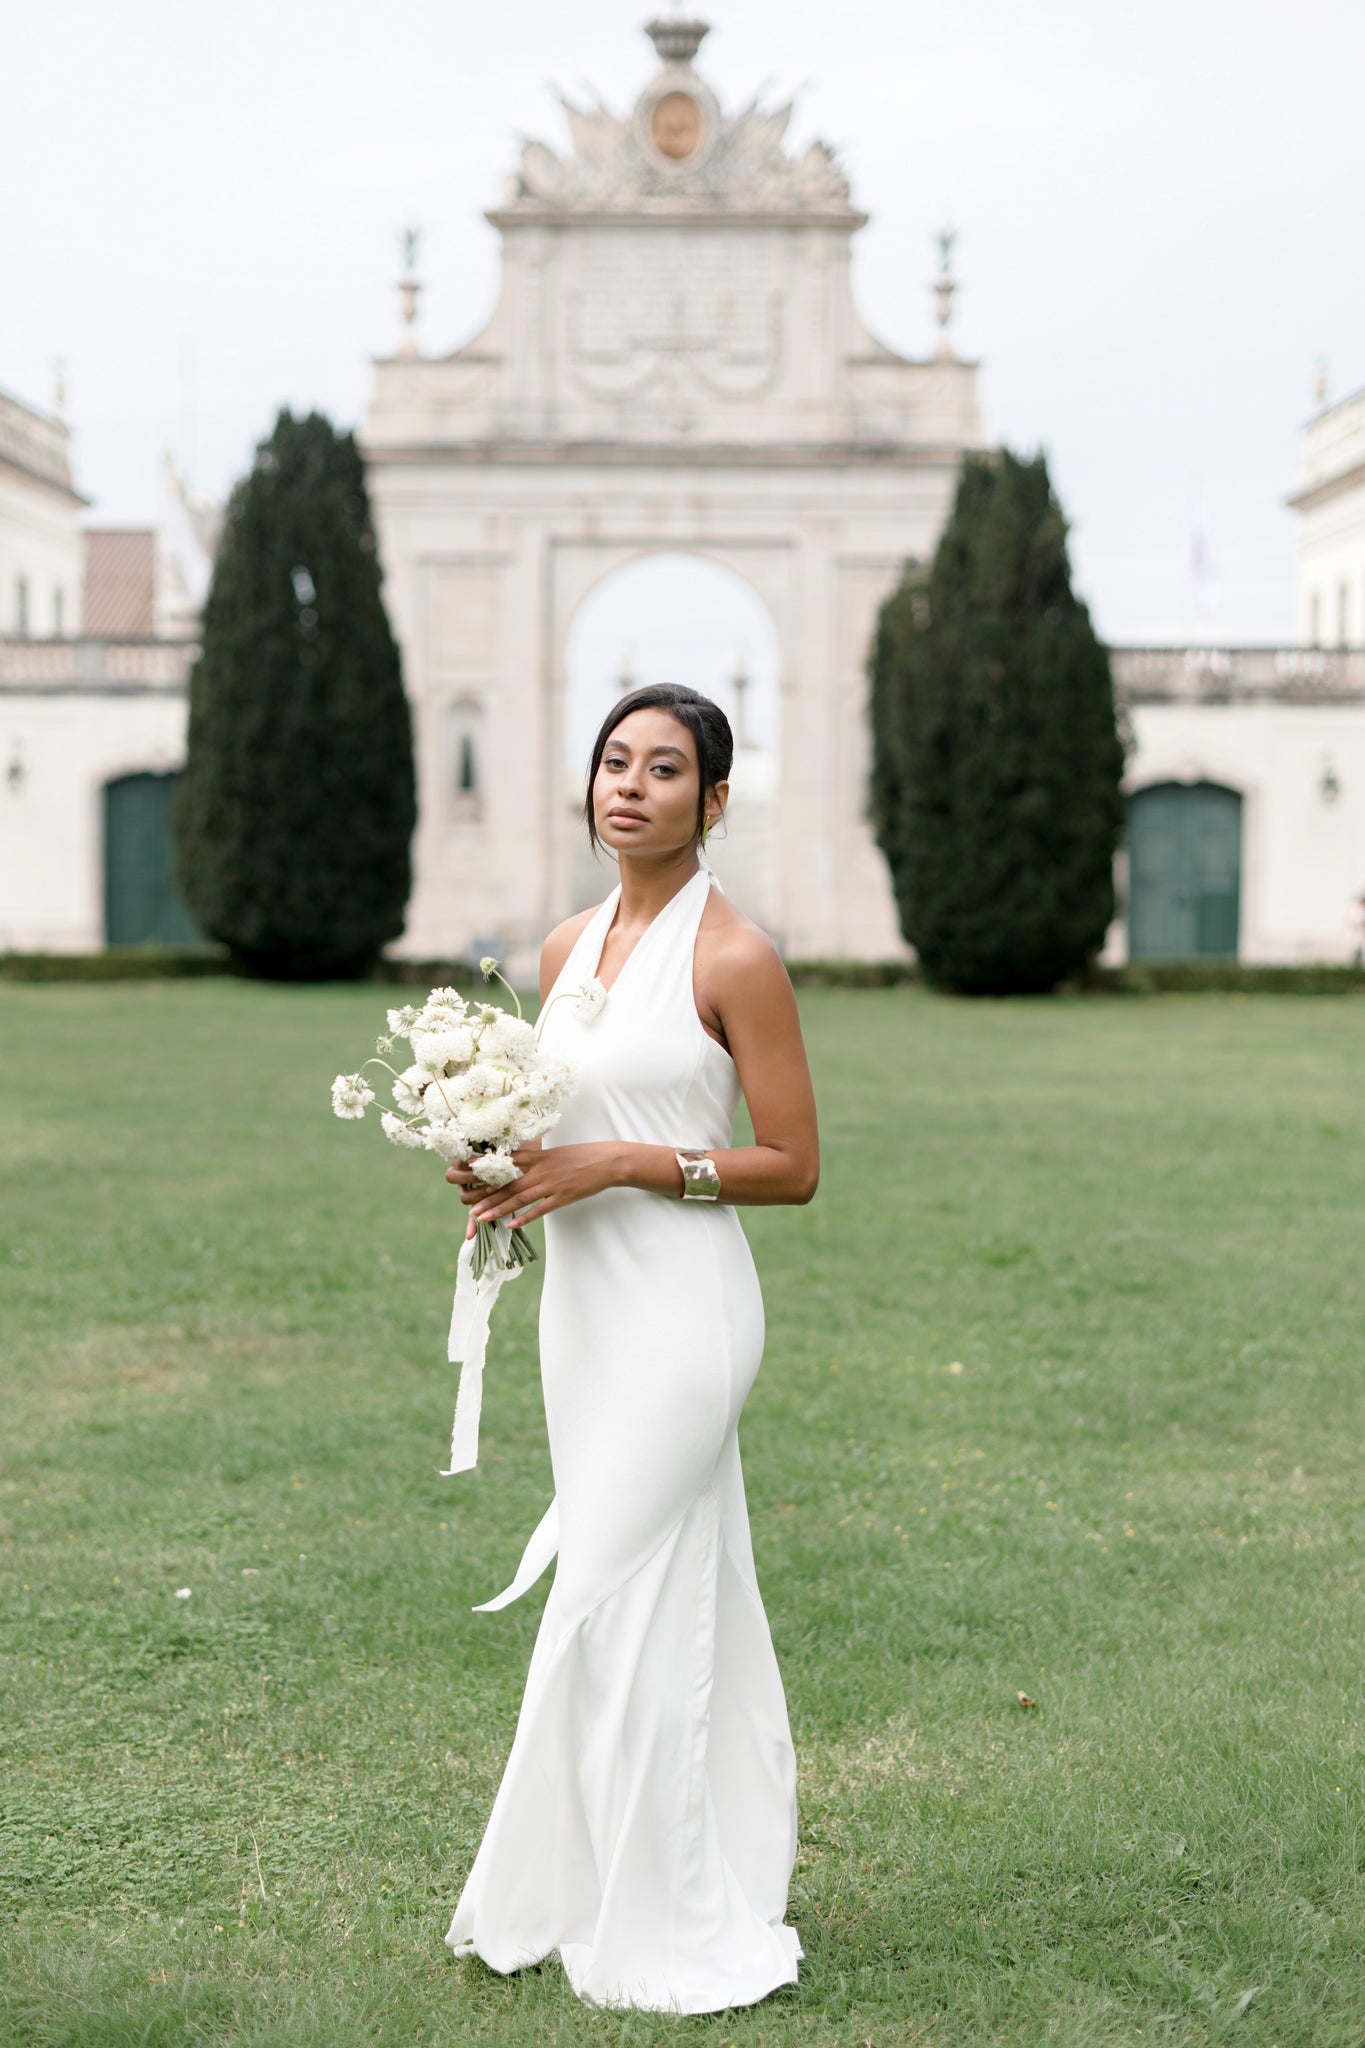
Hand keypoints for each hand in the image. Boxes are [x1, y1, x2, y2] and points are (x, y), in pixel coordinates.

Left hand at [446, 1144, 620, 1233]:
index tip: (466, 1168)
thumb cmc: (582, 1156)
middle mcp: (541, 1170)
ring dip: (498, 1209)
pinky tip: (511, 1225)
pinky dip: (525, 1217)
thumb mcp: (556, 1153)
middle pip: (508, 1184)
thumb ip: (537, 1160)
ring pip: (519, 1198)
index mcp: (539, 1157)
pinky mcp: (563, 1197)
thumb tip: (520, 1164)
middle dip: (486, 1195)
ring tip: (481, 1217)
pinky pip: (540, 1209)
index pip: (506, 1161)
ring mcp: (551, 1184)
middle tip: (468, 1206)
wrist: (608, 1161)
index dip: (485, 1165)